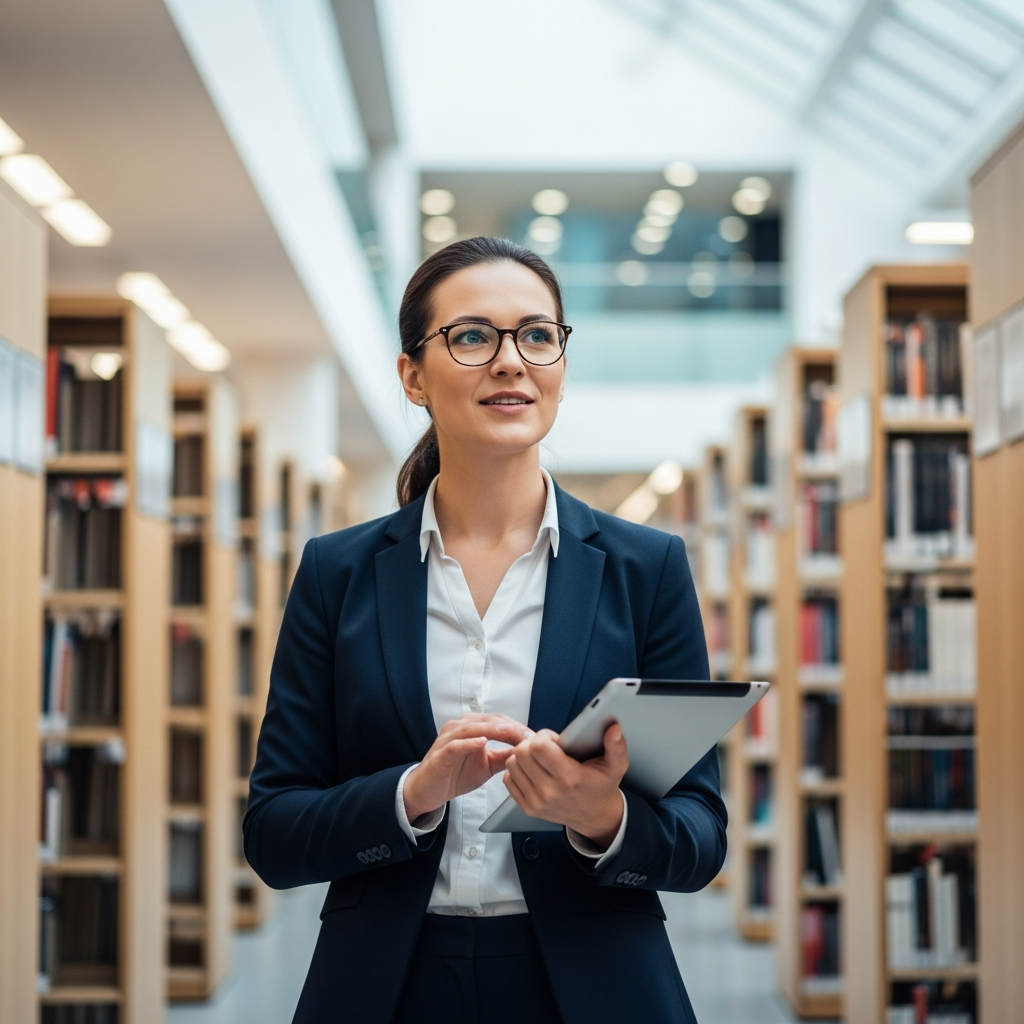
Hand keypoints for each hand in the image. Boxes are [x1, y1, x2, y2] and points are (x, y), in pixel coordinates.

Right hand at [403, 714, 531, 822]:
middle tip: (529, 737)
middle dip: (510, 728)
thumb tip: (528, 753)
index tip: (535, 738)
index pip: (499, 721)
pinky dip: (469, 742)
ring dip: (493, 730)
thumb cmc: (455, 775)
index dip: (518, 727)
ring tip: (510, 733)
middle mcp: (460, 727)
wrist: (428, 790)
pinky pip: (455, 744)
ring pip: (473, 727)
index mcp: (473, 727)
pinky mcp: (440, 753)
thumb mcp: (487, 766)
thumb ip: (505, 758)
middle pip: (489, 720)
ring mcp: (448, 738)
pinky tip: (482, 743)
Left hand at [503, 724, 628, 847]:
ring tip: (538, 758)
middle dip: (531, 743)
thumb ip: (617, 746)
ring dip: (523, 756)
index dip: (544, 736)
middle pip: (522, 753)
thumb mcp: (616, 766)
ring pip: (512, 764)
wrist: (596, 817)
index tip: (554, 739)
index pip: (539, 746)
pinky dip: (517, 771)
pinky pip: (509, 780)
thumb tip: (614, 729)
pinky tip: (532, 770)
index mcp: (570, 778)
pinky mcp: (528, 808)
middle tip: (544, 747)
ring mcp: (537, 801)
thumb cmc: (602, 787)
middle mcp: (550, 791)